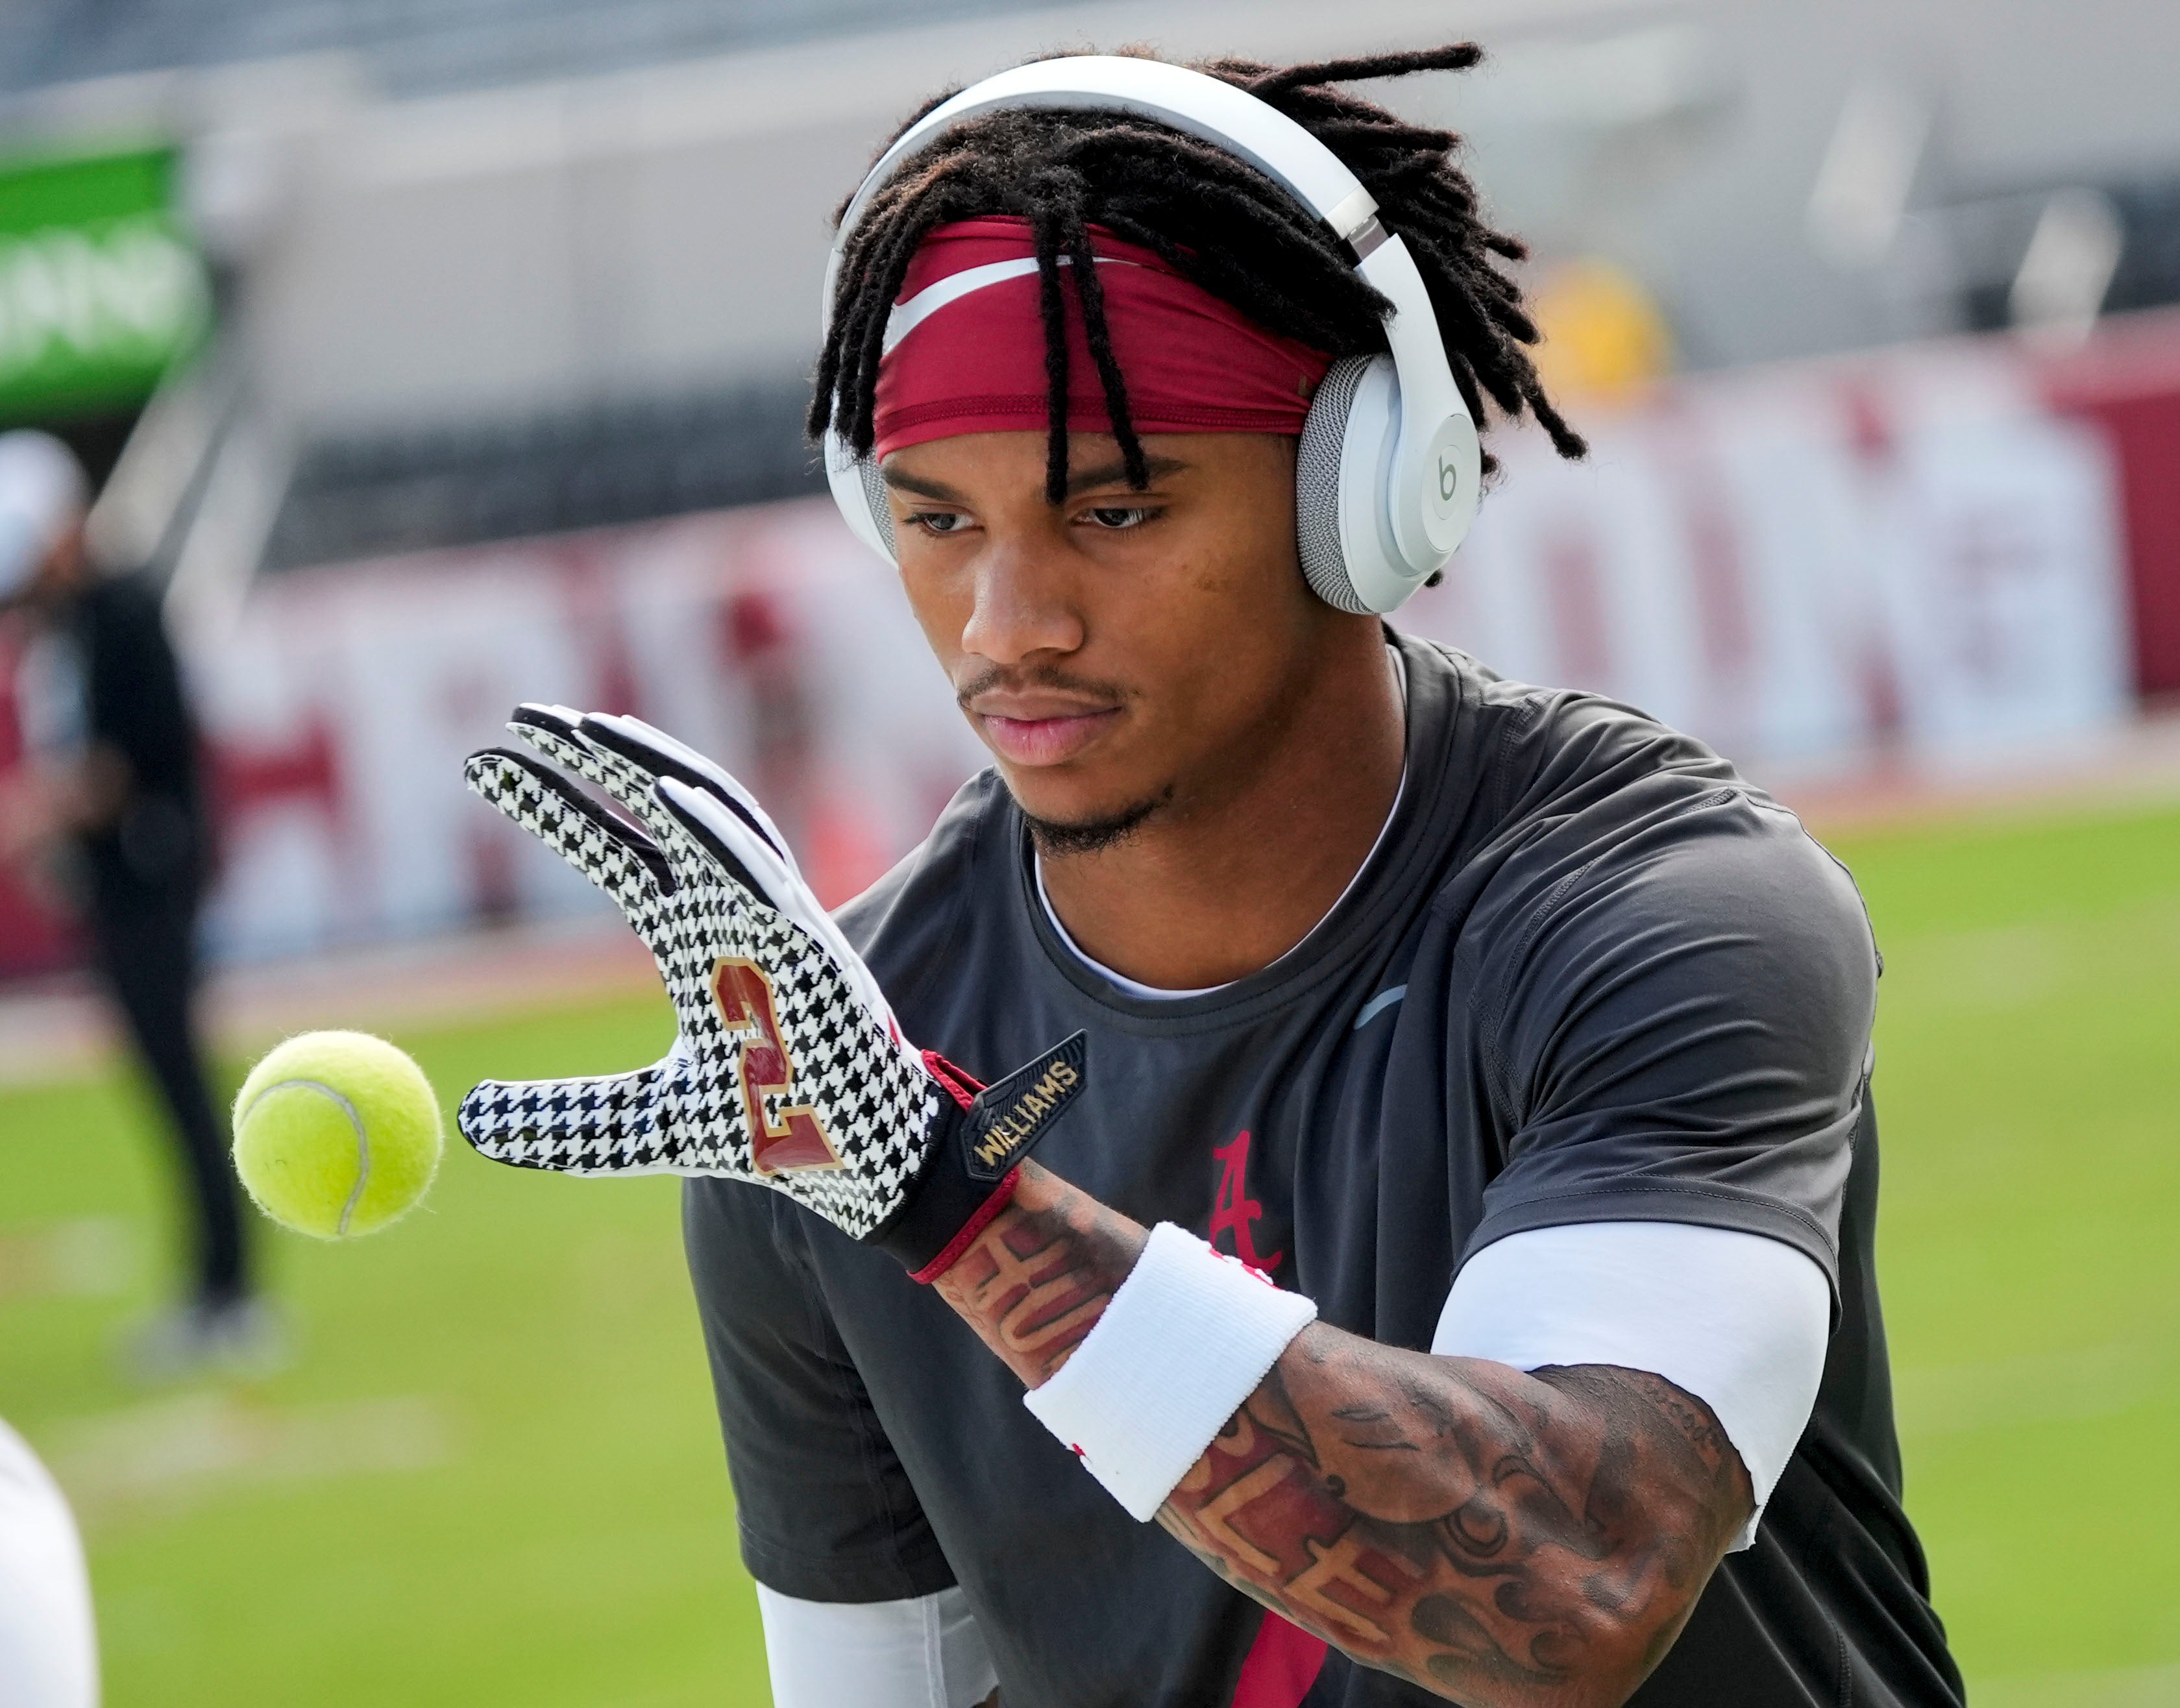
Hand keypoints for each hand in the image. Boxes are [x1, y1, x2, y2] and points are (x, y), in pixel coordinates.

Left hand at [458, 706, 1085, 1273]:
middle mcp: (733, 912)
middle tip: (517, 714)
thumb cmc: (766, 1133)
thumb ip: (559, 1117)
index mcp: (695, 936)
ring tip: (588, 727)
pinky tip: (668, 797)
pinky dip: (720, 834)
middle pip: (658, 806)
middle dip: (592, 755)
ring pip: (716, 817)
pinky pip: (764, 878)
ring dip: (655, 766)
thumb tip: (469, 1116)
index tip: (482, 764)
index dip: (554, 804)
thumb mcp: (636, 1127)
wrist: (850, 1170)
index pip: (616, 848)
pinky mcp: (812, 950)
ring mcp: (776, 922)